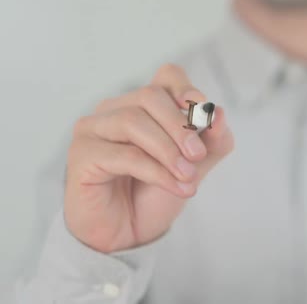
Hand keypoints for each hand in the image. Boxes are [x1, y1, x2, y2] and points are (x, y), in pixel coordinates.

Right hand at [64, 64, 233, 252]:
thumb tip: (220, 114)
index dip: (187, 90)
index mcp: (144, 104)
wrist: (128, 233)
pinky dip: (156, 171)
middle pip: (150, 96)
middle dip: (181, 126)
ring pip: (133, 121)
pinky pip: (124, 155)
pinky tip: (177, 188)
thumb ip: (213, 141)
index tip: (205, 117)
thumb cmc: (155, 193)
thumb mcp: (195, 166)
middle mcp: (115, 109)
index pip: (167, 76)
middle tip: (198, 156)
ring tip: (188, 177)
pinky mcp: (82, 154)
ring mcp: (93, 128)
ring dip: (168, 151)